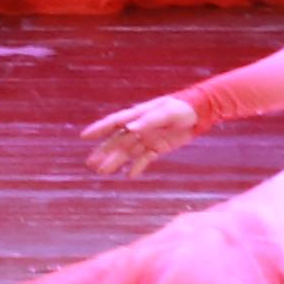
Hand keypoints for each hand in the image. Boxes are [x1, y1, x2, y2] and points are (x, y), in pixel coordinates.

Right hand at [82, 89, 202, 176]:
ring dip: (116, 161)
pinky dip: (137, 167)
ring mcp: (148, 138)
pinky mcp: (158, 147)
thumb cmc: (181, 108)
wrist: (199, 114)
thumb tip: (129, 128)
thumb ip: (148, 121)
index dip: (99, 128)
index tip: (84, 136)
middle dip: (104, 152)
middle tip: (91, 164)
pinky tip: (128, 175)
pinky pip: (144, 158)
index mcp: (138, 115)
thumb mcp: (166, 113)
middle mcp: (139, 127)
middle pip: (118, 141)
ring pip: (128, 152)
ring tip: (103, 172)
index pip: (114, 122)